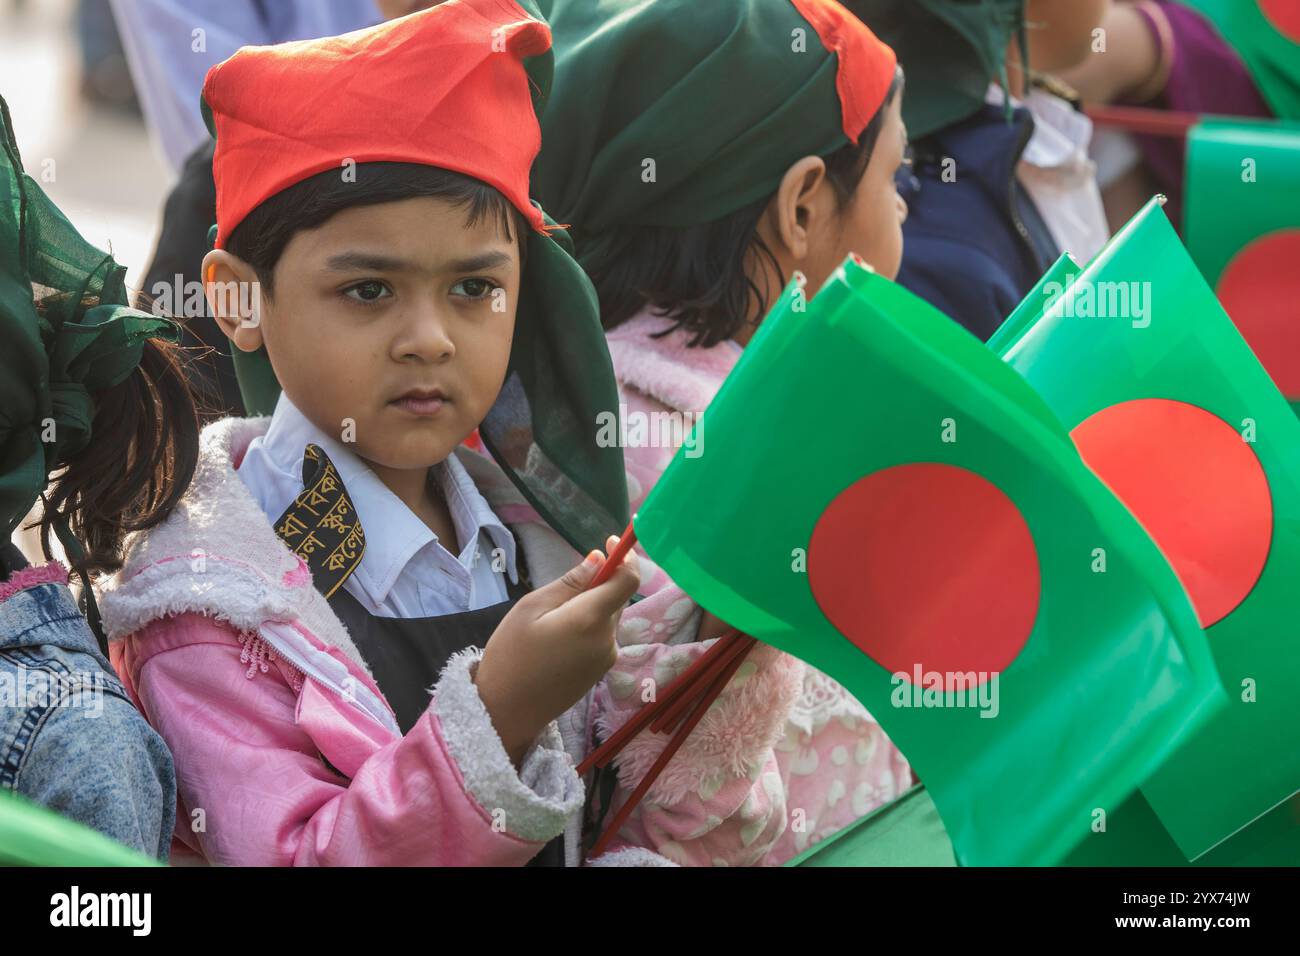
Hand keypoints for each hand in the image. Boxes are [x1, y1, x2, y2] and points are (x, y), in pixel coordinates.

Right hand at [475, 536, 639, 765]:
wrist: (507, 711)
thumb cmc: (511, 654)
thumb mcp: (532, 608)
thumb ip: (570, 583)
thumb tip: (599, 559)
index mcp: (591, 619)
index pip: (629, 580)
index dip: (625, 558)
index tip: (608, 543)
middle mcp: (608, 639)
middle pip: (616, 598)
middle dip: (598, 584)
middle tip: (560, 591)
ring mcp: (607, 658)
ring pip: (608, 617)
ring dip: (591, 608)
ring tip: (550, 621)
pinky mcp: (601, 671)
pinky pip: (602, 637)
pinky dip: (588, 627)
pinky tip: (556, 640)